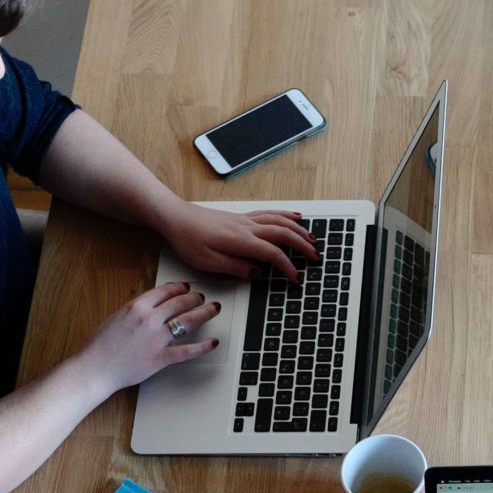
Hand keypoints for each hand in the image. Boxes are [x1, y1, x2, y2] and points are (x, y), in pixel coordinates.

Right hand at [80, 281, 222, 390]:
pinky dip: (204, 347)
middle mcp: (150, 319)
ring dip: (204, 313)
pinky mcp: (161, 358)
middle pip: (180, 303)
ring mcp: (157, 339)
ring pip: (189, 321)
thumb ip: (134, 310)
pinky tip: (214, 342)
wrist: (94, 368)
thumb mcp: (115, 317)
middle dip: (195, 298)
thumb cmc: (99, 345)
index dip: (179, 287)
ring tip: (213, 309)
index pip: (165, 291)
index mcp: (137, 306)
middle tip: (202, 298)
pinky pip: (188, 351)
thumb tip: (149, 306)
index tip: (186, 287)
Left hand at [161, 204, 316, 280]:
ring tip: (313, 240)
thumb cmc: (189, 239)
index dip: (288, 267)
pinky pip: (271, 214)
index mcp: (240, 240)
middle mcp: (247, 227)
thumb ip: (236, 267)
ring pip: (280, 221)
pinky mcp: (242, 217)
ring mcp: (246, 220)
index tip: (296, 279)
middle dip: (303, 246)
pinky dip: (287, 215)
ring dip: (299, 230)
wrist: (176, 217)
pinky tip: (295, 217)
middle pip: (284, 234)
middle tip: (316, 258)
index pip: (273, 254)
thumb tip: (258, 273)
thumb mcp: (208, 262)